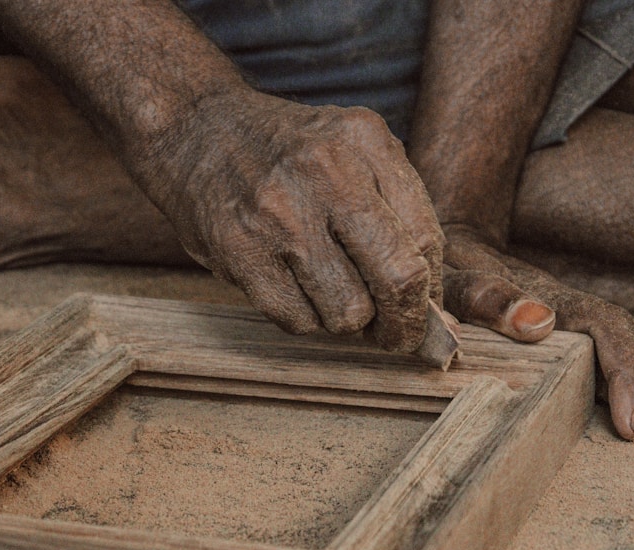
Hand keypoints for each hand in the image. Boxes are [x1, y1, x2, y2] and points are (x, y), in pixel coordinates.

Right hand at [130, 89, 442, 351]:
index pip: (426, 240)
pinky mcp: (239, 250)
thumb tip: (437, 306)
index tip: (426, 310)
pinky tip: (298, 294)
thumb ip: (399, 209)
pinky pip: (297, 320)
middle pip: (397, 279)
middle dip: (405, 324)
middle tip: (398, 336)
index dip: (432, 292)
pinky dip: (306, 320)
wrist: (196, 129)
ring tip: (334, 298)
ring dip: (348, 322)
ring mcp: (278, 214)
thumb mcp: (352, 149)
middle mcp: (325, 173)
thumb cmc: (289, 152)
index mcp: (364, 141)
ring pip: (347, 312)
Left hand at [438, 228, 633, 451]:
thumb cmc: (447, 268)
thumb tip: (539, 319)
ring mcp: (591, 317)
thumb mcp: (452, 281)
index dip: (624, 380)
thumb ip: (487, 299)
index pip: (607, 339)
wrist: (455, 240)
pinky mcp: (590, 324)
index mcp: (555, 303)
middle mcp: (584, 310)